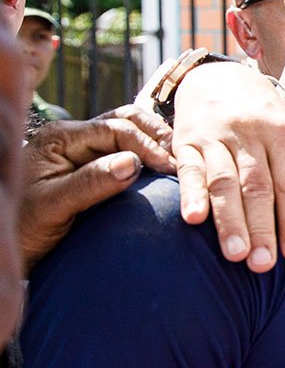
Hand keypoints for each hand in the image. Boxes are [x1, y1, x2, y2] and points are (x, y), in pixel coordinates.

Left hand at [20, 106, 175, 272]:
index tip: (172, 168)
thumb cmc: (25, 228)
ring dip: (156, 143)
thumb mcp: (54, 207)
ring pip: (131, 132)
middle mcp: (73, 137)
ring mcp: (83, 150)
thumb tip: (133, 162)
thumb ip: (91, 182)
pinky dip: (150, 155)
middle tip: (184, 160)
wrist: (10, 246)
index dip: (148, 146)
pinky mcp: (93, 165)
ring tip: (180, 162)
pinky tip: (167, 170)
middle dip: (158, 137)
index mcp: (60, 138)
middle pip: (127, 121)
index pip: (116, 129)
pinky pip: (127, 150)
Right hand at [169, 61, 284, 272]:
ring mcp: (215, 135)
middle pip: (257, 187)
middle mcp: (249, 133)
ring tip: (235, 255)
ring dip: (229, 220)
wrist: (215, 74)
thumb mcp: (283, 140)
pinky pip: (188, 168)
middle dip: (261, 228)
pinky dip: (191, 194)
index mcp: (281, 133)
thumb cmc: (258, 117)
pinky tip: (193, 219)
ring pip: (224, 181)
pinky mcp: (185, 137)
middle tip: (263, 265)